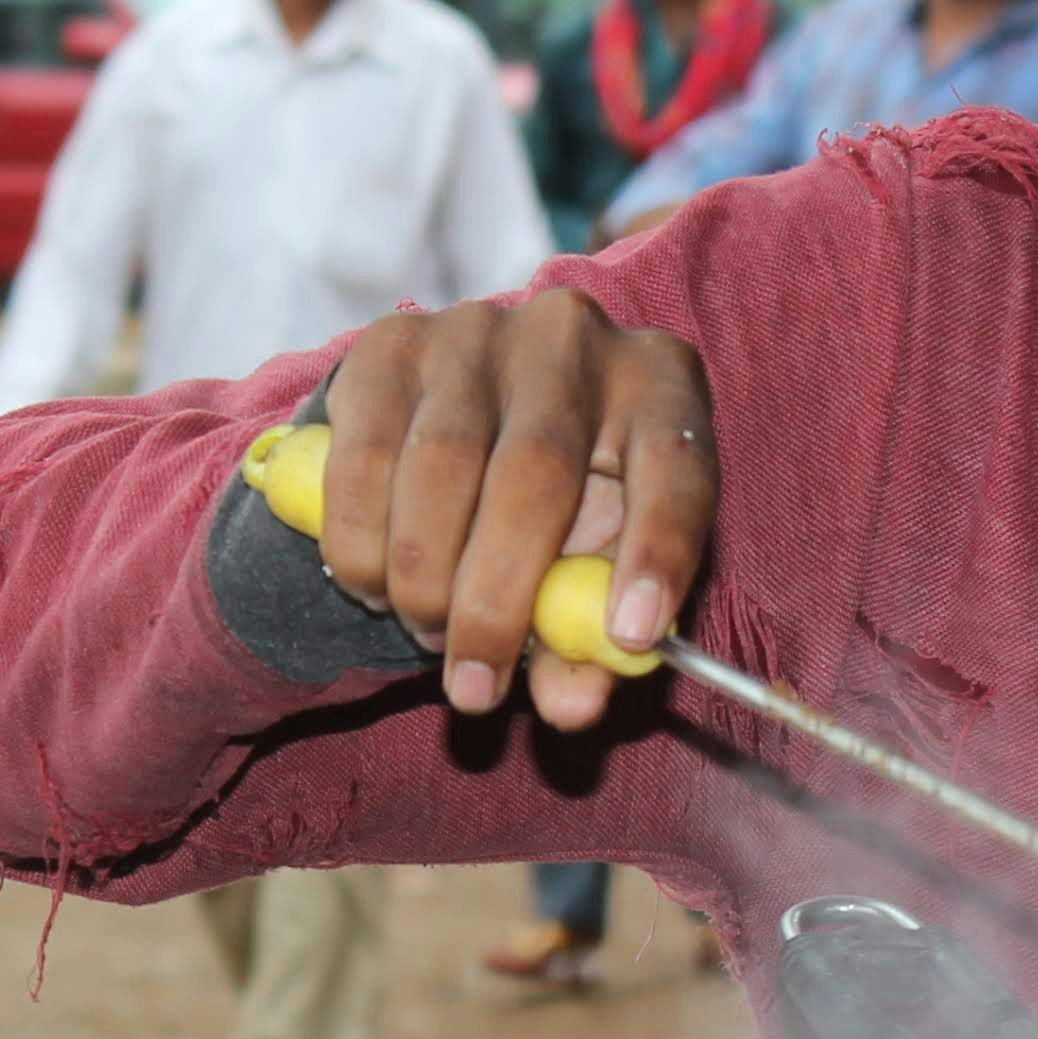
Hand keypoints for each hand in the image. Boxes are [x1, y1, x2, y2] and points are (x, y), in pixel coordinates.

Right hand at [314, 287, 716, 729]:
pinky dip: (360, 540)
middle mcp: (574, 339)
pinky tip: (373, 582)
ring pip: (441, 464)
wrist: (465, 413)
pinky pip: (364, 455)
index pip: (677, 468)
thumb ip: (588, 638)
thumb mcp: (593, 567)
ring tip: (425, 631)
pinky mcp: (389, 345)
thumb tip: (568, 706)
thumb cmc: (561, 505)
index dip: (658, 552)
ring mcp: (476, 332)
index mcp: (660, 389)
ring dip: (421, 577)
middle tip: (474, 686)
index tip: (630, 637)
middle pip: (539, 471)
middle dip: (496, 600)